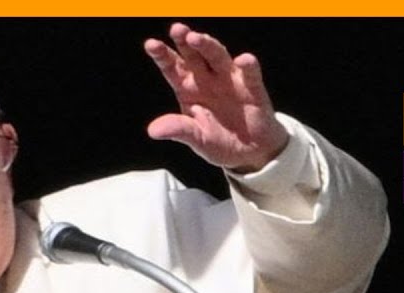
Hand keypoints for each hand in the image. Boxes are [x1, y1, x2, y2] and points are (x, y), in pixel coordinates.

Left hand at [144, 23, 289, 172]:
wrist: (251, 153)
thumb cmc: (219, 141)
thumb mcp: (197, 139)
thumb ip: (179, 130)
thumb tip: (153, 131)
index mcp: (189, 89)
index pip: (173, 68)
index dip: (162, 56)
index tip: (151, 44)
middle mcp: (208, 79)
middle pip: (194, 56)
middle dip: (185, 42)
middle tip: (177, 29)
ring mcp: (230, 81)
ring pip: (218, 57)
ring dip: (208, 46)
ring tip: (196, 38)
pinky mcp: (252, 89)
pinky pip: (250, 74)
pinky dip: (248, 66)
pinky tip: (243, 60)